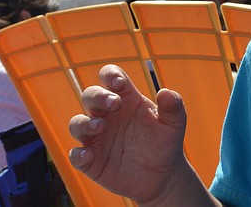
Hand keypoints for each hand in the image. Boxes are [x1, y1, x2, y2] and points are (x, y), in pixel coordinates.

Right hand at [68, 64, 189, 203]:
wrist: (162, 175)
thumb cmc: (165, 142)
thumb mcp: (174, 124)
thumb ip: (173, 106)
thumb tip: (165, 92)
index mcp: (126, 98)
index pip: (111, 77)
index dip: (110, 75)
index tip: (119, 83)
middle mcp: (107, 114)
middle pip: (90, 95)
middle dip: (98, 96)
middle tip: (115, 104)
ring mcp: (96, 137)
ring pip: (77, 123)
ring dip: (85, 123)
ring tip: (100, 127)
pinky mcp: (91, 161)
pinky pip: (75, 155)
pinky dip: (78, 155)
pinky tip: (88, 156)